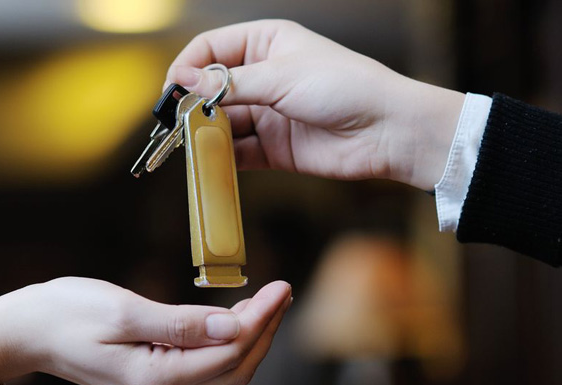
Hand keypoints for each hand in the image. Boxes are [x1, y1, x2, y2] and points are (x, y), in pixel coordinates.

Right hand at [0, 277, 292, 384]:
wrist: (24, 332)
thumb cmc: (65, 313)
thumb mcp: (124, 309)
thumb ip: (182, 322)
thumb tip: (234, 325)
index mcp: (156, 379)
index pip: (230, 352)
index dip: (261, 320)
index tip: (281, 285)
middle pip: (234, 368)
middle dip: (264, 330)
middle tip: (282, 290)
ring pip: (222, 372)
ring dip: (249, 338)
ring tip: (267, 300)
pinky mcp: (151, 384)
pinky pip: (202, 369)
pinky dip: (225, 344)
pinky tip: (233, 318)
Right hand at [165, 20, 464, 190]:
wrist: (388, 130)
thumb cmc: (345, 87)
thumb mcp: (282, 77)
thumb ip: (230, 84)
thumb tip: (184, 81)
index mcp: (266, 43)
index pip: (211, 49)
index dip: (188, 67)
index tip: (173, 90)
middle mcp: (264, 76)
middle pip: (211, 89)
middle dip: (192, 105)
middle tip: (174, 123)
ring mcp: (269, 113)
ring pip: (222, 123)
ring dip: (204, 134)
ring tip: (190, 145)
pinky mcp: (275, 148)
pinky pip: (238, 153)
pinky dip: (221, 159)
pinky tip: (210, 163)